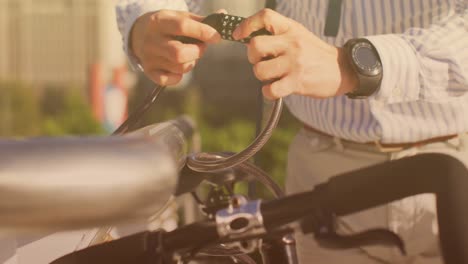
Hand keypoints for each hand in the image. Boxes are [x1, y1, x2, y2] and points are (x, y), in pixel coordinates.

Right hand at [130, 10, 221, 85]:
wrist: (138, 33)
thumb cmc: (166, 25)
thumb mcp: (179, 17)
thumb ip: (200, 20)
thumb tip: (223, 16)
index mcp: (159, 21)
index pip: (182, 26)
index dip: (203, 32)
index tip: (216, 37)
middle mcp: (151, 40)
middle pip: (179, 53)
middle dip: (197, 52)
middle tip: (201, 47)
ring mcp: (149, 57)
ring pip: (179, 67)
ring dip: (191, 63)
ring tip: (189, 55)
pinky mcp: (149, 71)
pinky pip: (170, 80)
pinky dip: (179, 75)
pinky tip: (178, 66)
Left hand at [233, 9, 357, 99]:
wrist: (342, 69)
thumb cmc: (314, 54)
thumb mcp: (298, 36)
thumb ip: (277, 35)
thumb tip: (248, 38)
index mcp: (291, 29)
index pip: (265, 17)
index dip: (247, 25)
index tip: (239, 35)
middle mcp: (292, 43)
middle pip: (255, 46)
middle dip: (253, 58)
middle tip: (262, 62)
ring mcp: (294, 62)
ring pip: (259, 70)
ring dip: (261, 76)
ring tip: (273, 76)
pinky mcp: (297, 81)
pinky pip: (270, 90)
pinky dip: (268, 92)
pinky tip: (276, 89)